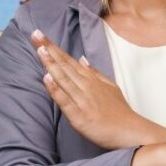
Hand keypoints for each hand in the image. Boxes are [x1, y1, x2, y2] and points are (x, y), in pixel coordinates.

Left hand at [30, 29, 165, 149]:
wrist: (129, 131)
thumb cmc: (119, 112)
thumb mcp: (110, 87)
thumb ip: (95, 73)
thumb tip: (82, 59)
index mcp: (91, 79)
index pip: (69, 60)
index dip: (54, 47)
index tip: (41, 34)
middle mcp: (86, 86)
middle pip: (64, 65)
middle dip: (49, 49)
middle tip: (35, 34)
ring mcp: (82, 100)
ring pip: (63, 78)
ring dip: (51, 63)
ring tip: (39, 49)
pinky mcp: (79, 115)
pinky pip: (65, 100)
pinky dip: (56, 89)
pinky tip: (46, 78)